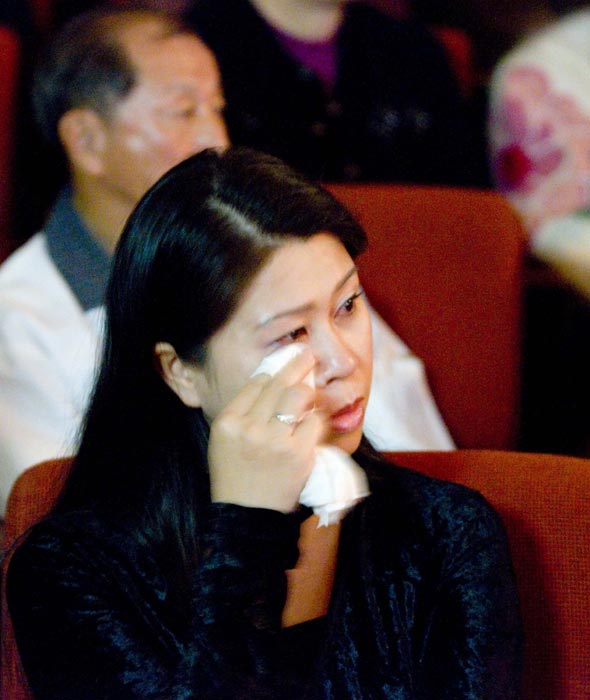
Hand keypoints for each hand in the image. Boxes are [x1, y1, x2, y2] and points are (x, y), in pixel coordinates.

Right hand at [208, 349, 325, 512]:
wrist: (246, 516)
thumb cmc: (234, 476)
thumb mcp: (223, 441)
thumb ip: (242, 412)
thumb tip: (269, 381)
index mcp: (227, 421)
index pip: (256, 383)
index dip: (274, 370)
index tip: (286, 360)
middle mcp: (250, 427)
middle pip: (278, 383)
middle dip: (297, 364)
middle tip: (308, 353)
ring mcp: (276, 440)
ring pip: (298, 396)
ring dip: (308, 389)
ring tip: (312, 387)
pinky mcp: (299, 453)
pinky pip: (314, 423)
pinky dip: (316, 420)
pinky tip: (315, 419)